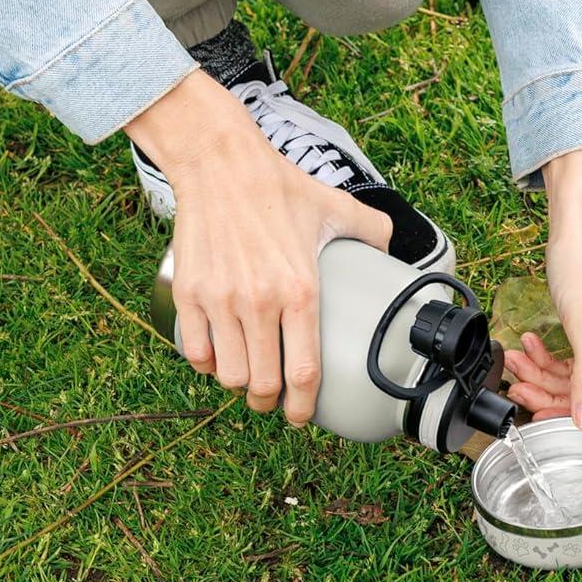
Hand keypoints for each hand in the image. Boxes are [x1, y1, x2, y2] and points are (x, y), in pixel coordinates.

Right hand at [126, 70, 391, 423]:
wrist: (221, 165)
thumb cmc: (281, 188)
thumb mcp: (338, 208)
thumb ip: (373, 233)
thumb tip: (393, 254)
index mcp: (301, 291)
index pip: (304, 372)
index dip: (304, 407)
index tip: (304, 416)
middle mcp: (259, 302)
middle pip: (262, 383)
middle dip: (269, 402)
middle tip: (274, 400)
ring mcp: (219, 300)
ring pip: (227, 375)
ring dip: (239, 386)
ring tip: (248, 380)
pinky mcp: (188, 293)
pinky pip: (195, 351)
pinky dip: (207, 364)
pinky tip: (220, 359)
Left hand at [502, 150, 581, 426]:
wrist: (579, 223)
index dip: (576, 417)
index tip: (542, 418)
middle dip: (551, 393)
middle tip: (519, 386)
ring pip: (578, 382)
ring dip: (543, 375)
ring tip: (517, 362)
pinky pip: (575, 364)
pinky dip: (549, 360)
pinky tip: (528, 348)